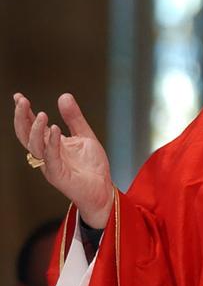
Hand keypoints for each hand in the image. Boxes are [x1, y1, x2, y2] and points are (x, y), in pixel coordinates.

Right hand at [13, 92, 113, 228]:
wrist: (102, 189)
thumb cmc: (91, 166)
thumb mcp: (84, 135)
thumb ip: (74, 118)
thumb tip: (63, 96)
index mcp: (51, 145)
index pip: (32, 126)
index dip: (24, 112)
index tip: (18, 96)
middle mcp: (46, 154)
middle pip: (26, 135)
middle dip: (22, 118)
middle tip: (21, 101)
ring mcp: (50, 165)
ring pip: (35, 146)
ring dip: (36, 129)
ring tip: (41, 114)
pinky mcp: (58, 174)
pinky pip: (51, 157)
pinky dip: (51, 143)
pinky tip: (54, 129)